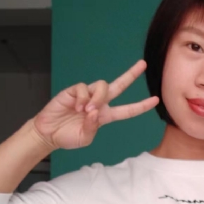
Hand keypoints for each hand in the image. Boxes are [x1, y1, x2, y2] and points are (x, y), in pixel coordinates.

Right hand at [32, 59, 158, 150]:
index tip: (155, 100)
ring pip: (102, 86)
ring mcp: (87, 95)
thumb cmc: (67, 137)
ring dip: (97, 98)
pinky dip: (82, 98)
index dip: (141, 105)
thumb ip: (92, 127)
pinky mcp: (74, 91)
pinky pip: (83, 88)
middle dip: (131, 74)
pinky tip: (76, 107)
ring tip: (87, 111)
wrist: (48, 133)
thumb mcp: (84, 138)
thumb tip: (94, 111)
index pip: (127, 110)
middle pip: (119, 85)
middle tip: (143, 64)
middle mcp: (99, 103)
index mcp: (105, 116)